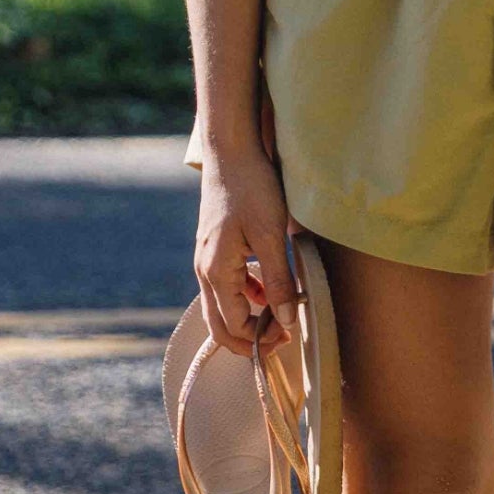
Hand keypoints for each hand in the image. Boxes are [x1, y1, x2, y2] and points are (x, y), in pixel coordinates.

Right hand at [194, 140, 299, 358]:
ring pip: (222, 306)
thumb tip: (285, 321)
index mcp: (216, 272)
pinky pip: (226, 285)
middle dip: (248, 340)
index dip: (260, 339)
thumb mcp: (271, 234)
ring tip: (280, 318)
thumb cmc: (251, 188)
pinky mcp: (215, 249)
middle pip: (220, 325)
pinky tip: (268, 290)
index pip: (233, 326)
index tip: (289, 335)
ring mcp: (207, 260)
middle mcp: (205, 271)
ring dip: (248, 319)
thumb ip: (278, 280)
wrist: (231, 152)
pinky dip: (246, 296)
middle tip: (281, 341)